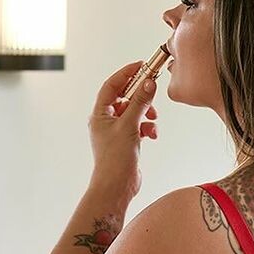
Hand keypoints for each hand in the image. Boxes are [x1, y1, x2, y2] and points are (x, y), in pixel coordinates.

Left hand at [88, 60, 159, 198]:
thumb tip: (149, 83)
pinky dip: (147, 127)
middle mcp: (105, 121)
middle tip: (153, 88)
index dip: (126, 73)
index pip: (112, 85)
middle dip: (140, 95)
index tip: (142, 66)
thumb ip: (140, 103)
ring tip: (153, 118)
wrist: (116, 187)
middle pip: (124, 97)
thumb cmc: (115, 159)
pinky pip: (138, 126)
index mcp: (99, 114)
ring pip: (134, 112)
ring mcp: (116, 131)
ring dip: (146, 113)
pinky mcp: (126, 141)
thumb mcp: (129, 126)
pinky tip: (151, 134)